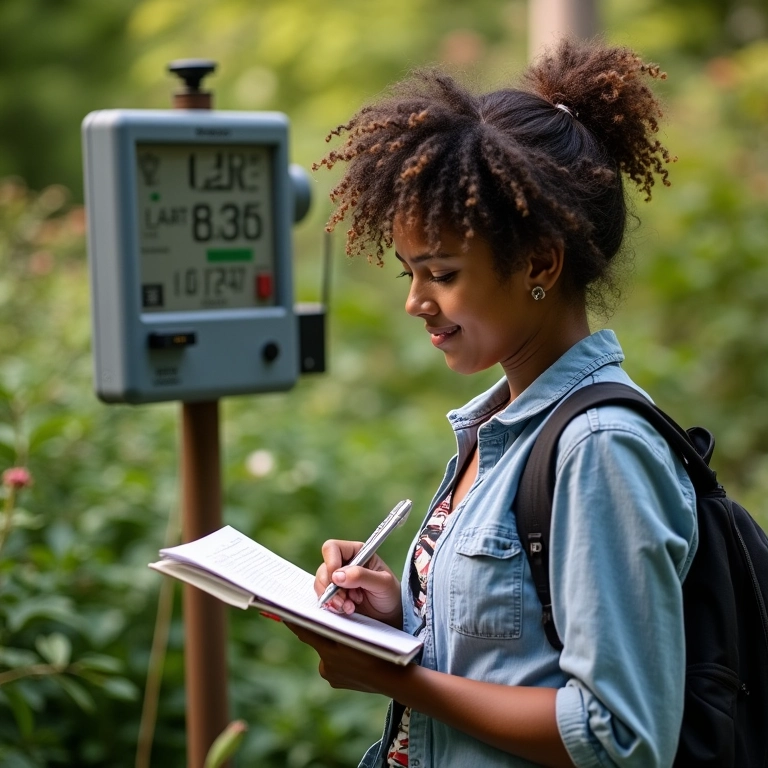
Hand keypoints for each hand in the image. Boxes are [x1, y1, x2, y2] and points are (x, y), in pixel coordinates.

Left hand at [286, 623, 404, 694]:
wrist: (395, 680)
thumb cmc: (381, 649)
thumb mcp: (360, 630)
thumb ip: (337, 623)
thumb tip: (317, 618)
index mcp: (330, 648)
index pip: (305, 631)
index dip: (294, 620)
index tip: (283, 610)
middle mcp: (326, 663)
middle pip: (316, 640)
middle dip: (316, 628)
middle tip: (312, 615)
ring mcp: (331, 674)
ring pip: (326, 651)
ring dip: (331, 644)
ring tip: (344, 639)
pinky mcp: (336, 681)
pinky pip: (333, 664)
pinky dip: (338, 658)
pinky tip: (351, 656)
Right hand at [315, 539, 402, 625]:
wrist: (390, 615)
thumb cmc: (390, 593)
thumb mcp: (383, 583)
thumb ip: (362, 576)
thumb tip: (337, 575)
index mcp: (357, 552)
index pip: (333, 548)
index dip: (331, 562)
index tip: (337, 580)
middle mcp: (344, 564)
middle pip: (324, 568)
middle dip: (331, 587)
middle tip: (344, 599)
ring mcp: (338, 580)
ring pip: (321, 584)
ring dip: (333, 598)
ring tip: (350, 606)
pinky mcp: (334, 595)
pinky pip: (324, 598)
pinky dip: (333, 606)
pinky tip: (347, 609)